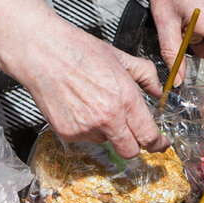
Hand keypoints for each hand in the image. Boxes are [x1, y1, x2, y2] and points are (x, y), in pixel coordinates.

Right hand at [20, 25, 169, 158]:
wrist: (43, 53)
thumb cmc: (79, 51)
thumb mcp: (121, 57)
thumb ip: (146, 75)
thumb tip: (157, 90)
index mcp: (125, 100)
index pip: (149, 136)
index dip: (158, 144)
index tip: (160, 143)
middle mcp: (107, 119)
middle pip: (130, 151)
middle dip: (134, 144)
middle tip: (132, 132)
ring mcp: (86, 129)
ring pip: (105, 142)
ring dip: (106, 131)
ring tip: (94, 104)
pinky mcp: (67, 133)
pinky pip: (84, 138)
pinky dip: (86, 127)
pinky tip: (79, 106)